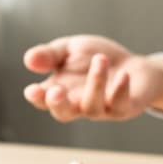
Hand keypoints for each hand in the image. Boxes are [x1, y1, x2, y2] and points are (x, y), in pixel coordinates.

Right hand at [23, 34, 162, 121]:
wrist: (134, 66)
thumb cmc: (97, 59)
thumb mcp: (70, 49)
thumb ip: (50, 55)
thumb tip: (28, 60)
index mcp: (61, 91)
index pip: (43, 100)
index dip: (37, 98)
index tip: (32, 90)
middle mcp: (78, 105)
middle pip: (63, 114)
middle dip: (57, 105)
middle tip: (56, 91)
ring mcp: (101, 109)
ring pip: (92, 107)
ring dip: (95, 83)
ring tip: (100, 59)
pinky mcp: (124, 109)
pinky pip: (120, 105)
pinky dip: (120, 90)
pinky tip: (123, 75)